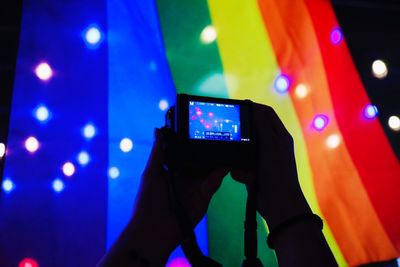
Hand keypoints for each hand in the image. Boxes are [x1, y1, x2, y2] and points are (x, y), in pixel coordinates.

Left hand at [97, 128, 227, 265]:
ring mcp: (196, 187)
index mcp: (172, 170)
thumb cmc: (147, 201)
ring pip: (210, 169)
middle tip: (217, 131)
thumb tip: (158, 129)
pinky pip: (215, 181)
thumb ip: (158, 153)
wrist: (153, 230)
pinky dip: (221, 171)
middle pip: (200, 160)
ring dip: (217, 158)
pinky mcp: (205, 196)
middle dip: (207, 149)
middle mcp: (186, 177)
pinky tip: (227, 160)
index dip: (191, 142)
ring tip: (226, 141)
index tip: (199, 126)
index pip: (185, 153)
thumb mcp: (151, 173)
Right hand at [232, 103, 336, 265]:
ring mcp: (261, 159)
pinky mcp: (252, 171)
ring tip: (239, 160)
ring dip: (239, 153)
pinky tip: (240, 174)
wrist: (279, 204)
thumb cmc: (278, 171)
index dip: (252, 107)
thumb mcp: (270, 144)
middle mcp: (271, 145)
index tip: (237, 106)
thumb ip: (262, 124)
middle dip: (242, 132)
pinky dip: (238, 169)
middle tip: (229, 131)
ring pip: (243, 147)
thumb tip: (253, 106)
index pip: (265, 113)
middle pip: (252, 129)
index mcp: (279, 136)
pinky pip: (239, 164)